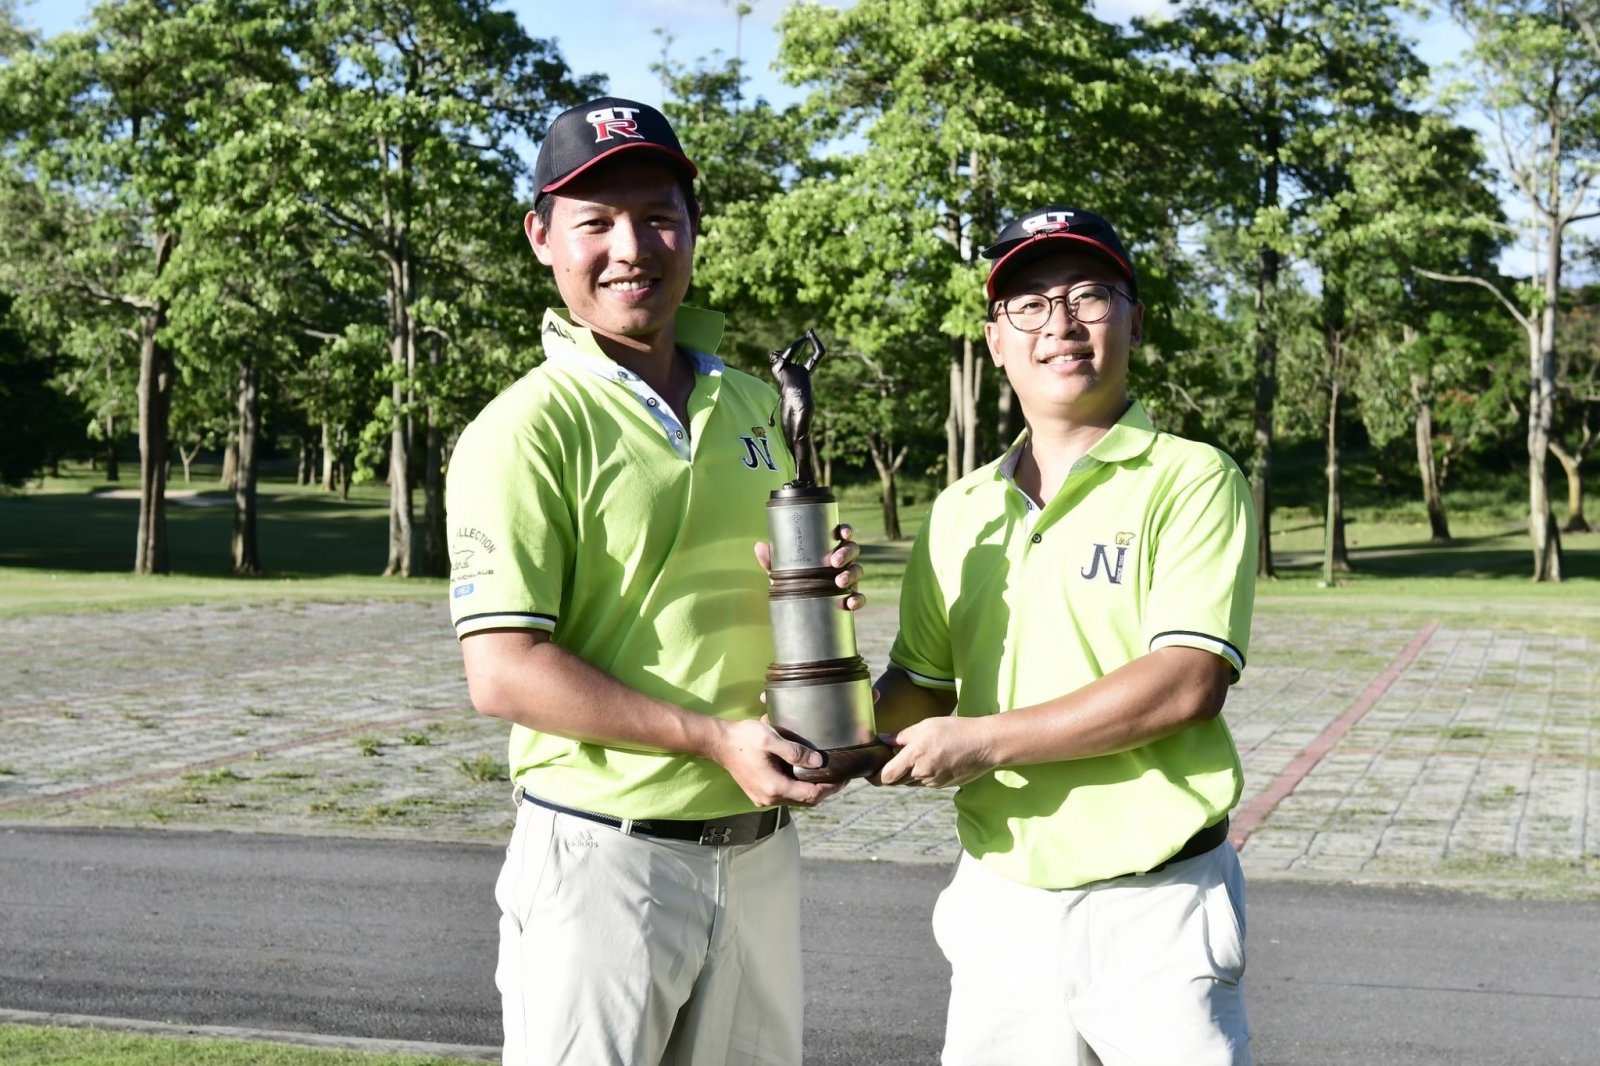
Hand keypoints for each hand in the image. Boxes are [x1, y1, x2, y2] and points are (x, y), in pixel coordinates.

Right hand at [708, 717, 845, 807]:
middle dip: (825, 790)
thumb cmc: (743, 738)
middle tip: (840, 777)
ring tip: (827, 775)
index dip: (830, 788)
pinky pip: (786, 795)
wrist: (718, 743)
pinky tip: (806, 775)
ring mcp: (763, 798)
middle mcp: (769, 798)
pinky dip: (799, 788)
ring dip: (812, 790)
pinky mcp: (759, 793)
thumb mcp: (770, 739)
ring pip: (796, 799)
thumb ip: (795, 752)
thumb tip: (818, 763)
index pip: (811, 795)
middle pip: (806, 801)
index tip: (844, 778)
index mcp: (774, 787)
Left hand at [754, 523, 865, 610]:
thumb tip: (760, 545)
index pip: (842, 534)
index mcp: (829, 548)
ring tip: (838, 582)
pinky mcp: (850, 597)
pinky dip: (857, 600)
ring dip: (851, 574)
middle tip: (834, 561)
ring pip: (857, 571)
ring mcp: (848, 578)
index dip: (846, 531)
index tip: (843, 534)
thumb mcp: (781, 570)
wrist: (798, 611)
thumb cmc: (793, 581)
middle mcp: (842, 561)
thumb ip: (771, 559)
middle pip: (853, 550)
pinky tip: (849, 603)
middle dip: (846, 553)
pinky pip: (860, 598)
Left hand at [877, 716, 995, 788]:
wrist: (985, 744)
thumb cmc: (955, 730)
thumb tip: (884, 740)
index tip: (870, 769)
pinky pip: (924, 783)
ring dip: (906, 774)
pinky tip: (930, 760)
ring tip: (913, 757)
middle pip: (895, 782)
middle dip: (889, 773)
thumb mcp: (926, 725)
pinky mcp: (943, 785)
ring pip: (910, 782)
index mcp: (914, 757)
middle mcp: (922, 773)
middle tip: (888, 761)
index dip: (875, 775)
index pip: (885, 777)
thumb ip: (902, 736)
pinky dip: (921, 775)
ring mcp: (933, 782)